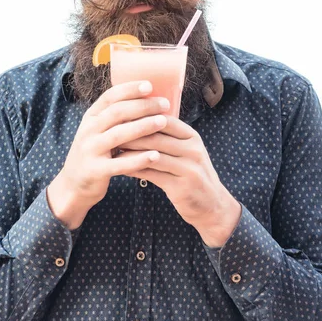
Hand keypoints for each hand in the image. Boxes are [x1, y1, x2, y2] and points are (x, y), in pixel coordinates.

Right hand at [47, 80, 169, 228]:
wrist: (73, 184)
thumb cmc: (96, 153)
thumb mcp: (98, 131)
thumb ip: (116, 118)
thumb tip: (149, 100)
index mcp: (91, 117)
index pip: (109, 97)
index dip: (129, 89)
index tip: (149, 85)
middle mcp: (88, 130)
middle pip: (117, 113)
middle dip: (142, 106)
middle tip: (164, 104)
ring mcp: (90, 150)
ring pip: (119, 135)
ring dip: (143, 127)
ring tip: (163, 122)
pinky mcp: (95, 171)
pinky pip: (119, 164)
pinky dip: (138, 159)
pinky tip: (155, 156)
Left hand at [115, 115, 241, 247]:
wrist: (212, 206)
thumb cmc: (191, 174)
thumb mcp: (185, 152)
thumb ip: (167, 138)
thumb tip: (137, 121)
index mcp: (192, 137)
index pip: (164, 119)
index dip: (142, 116)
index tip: (120, 115)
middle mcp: (192, 149)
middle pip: (157, 136)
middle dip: (131, 133)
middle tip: (110, 130)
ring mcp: (189, 168)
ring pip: (153, 155)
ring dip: (130, 151)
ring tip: (112, 148)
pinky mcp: (181, 186)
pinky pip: (153, 174)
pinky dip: (135, 169)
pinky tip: (120, 167)